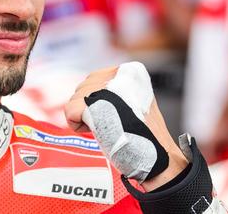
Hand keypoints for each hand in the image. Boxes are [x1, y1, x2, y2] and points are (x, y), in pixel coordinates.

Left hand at [65, 62, 187, 190]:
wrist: (156, 156)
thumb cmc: (146, 136)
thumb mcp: (136, 101)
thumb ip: (117, 91)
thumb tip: (91, 93)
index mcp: (130, 71)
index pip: (96, 79)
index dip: (99, 100)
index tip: (115, 114)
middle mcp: (118, 74)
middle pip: (84, 87)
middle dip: (89, 108)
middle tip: (109, 124)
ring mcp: (105, 87)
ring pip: (76, 98)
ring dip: (85, 117)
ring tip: (107, 128)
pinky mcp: (93, 104)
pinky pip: (70, 111)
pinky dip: (78, 125)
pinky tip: (96, 132)